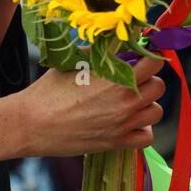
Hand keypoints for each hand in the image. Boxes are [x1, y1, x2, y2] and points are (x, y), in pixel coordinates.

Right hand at [16, 57, 165, 155]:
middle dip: (148, 79)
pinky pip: (146, 137)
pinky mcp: (116, 143)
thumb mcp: (74, 62)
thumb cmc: (49, 90)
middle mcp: (125, 102)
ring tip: (130, 101)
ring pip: (156, 112)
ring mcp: (122, 125)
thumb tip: (116, 46)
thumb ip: (100, 54)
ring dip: (146, 104)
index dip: (152, 57)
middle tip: (134, 78)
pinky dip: (142, 129)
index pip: (155, 63)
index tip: (144, 57)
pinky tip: (128, 122)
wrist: (32, 123)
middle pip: (159, 87)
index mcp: (116, 79)